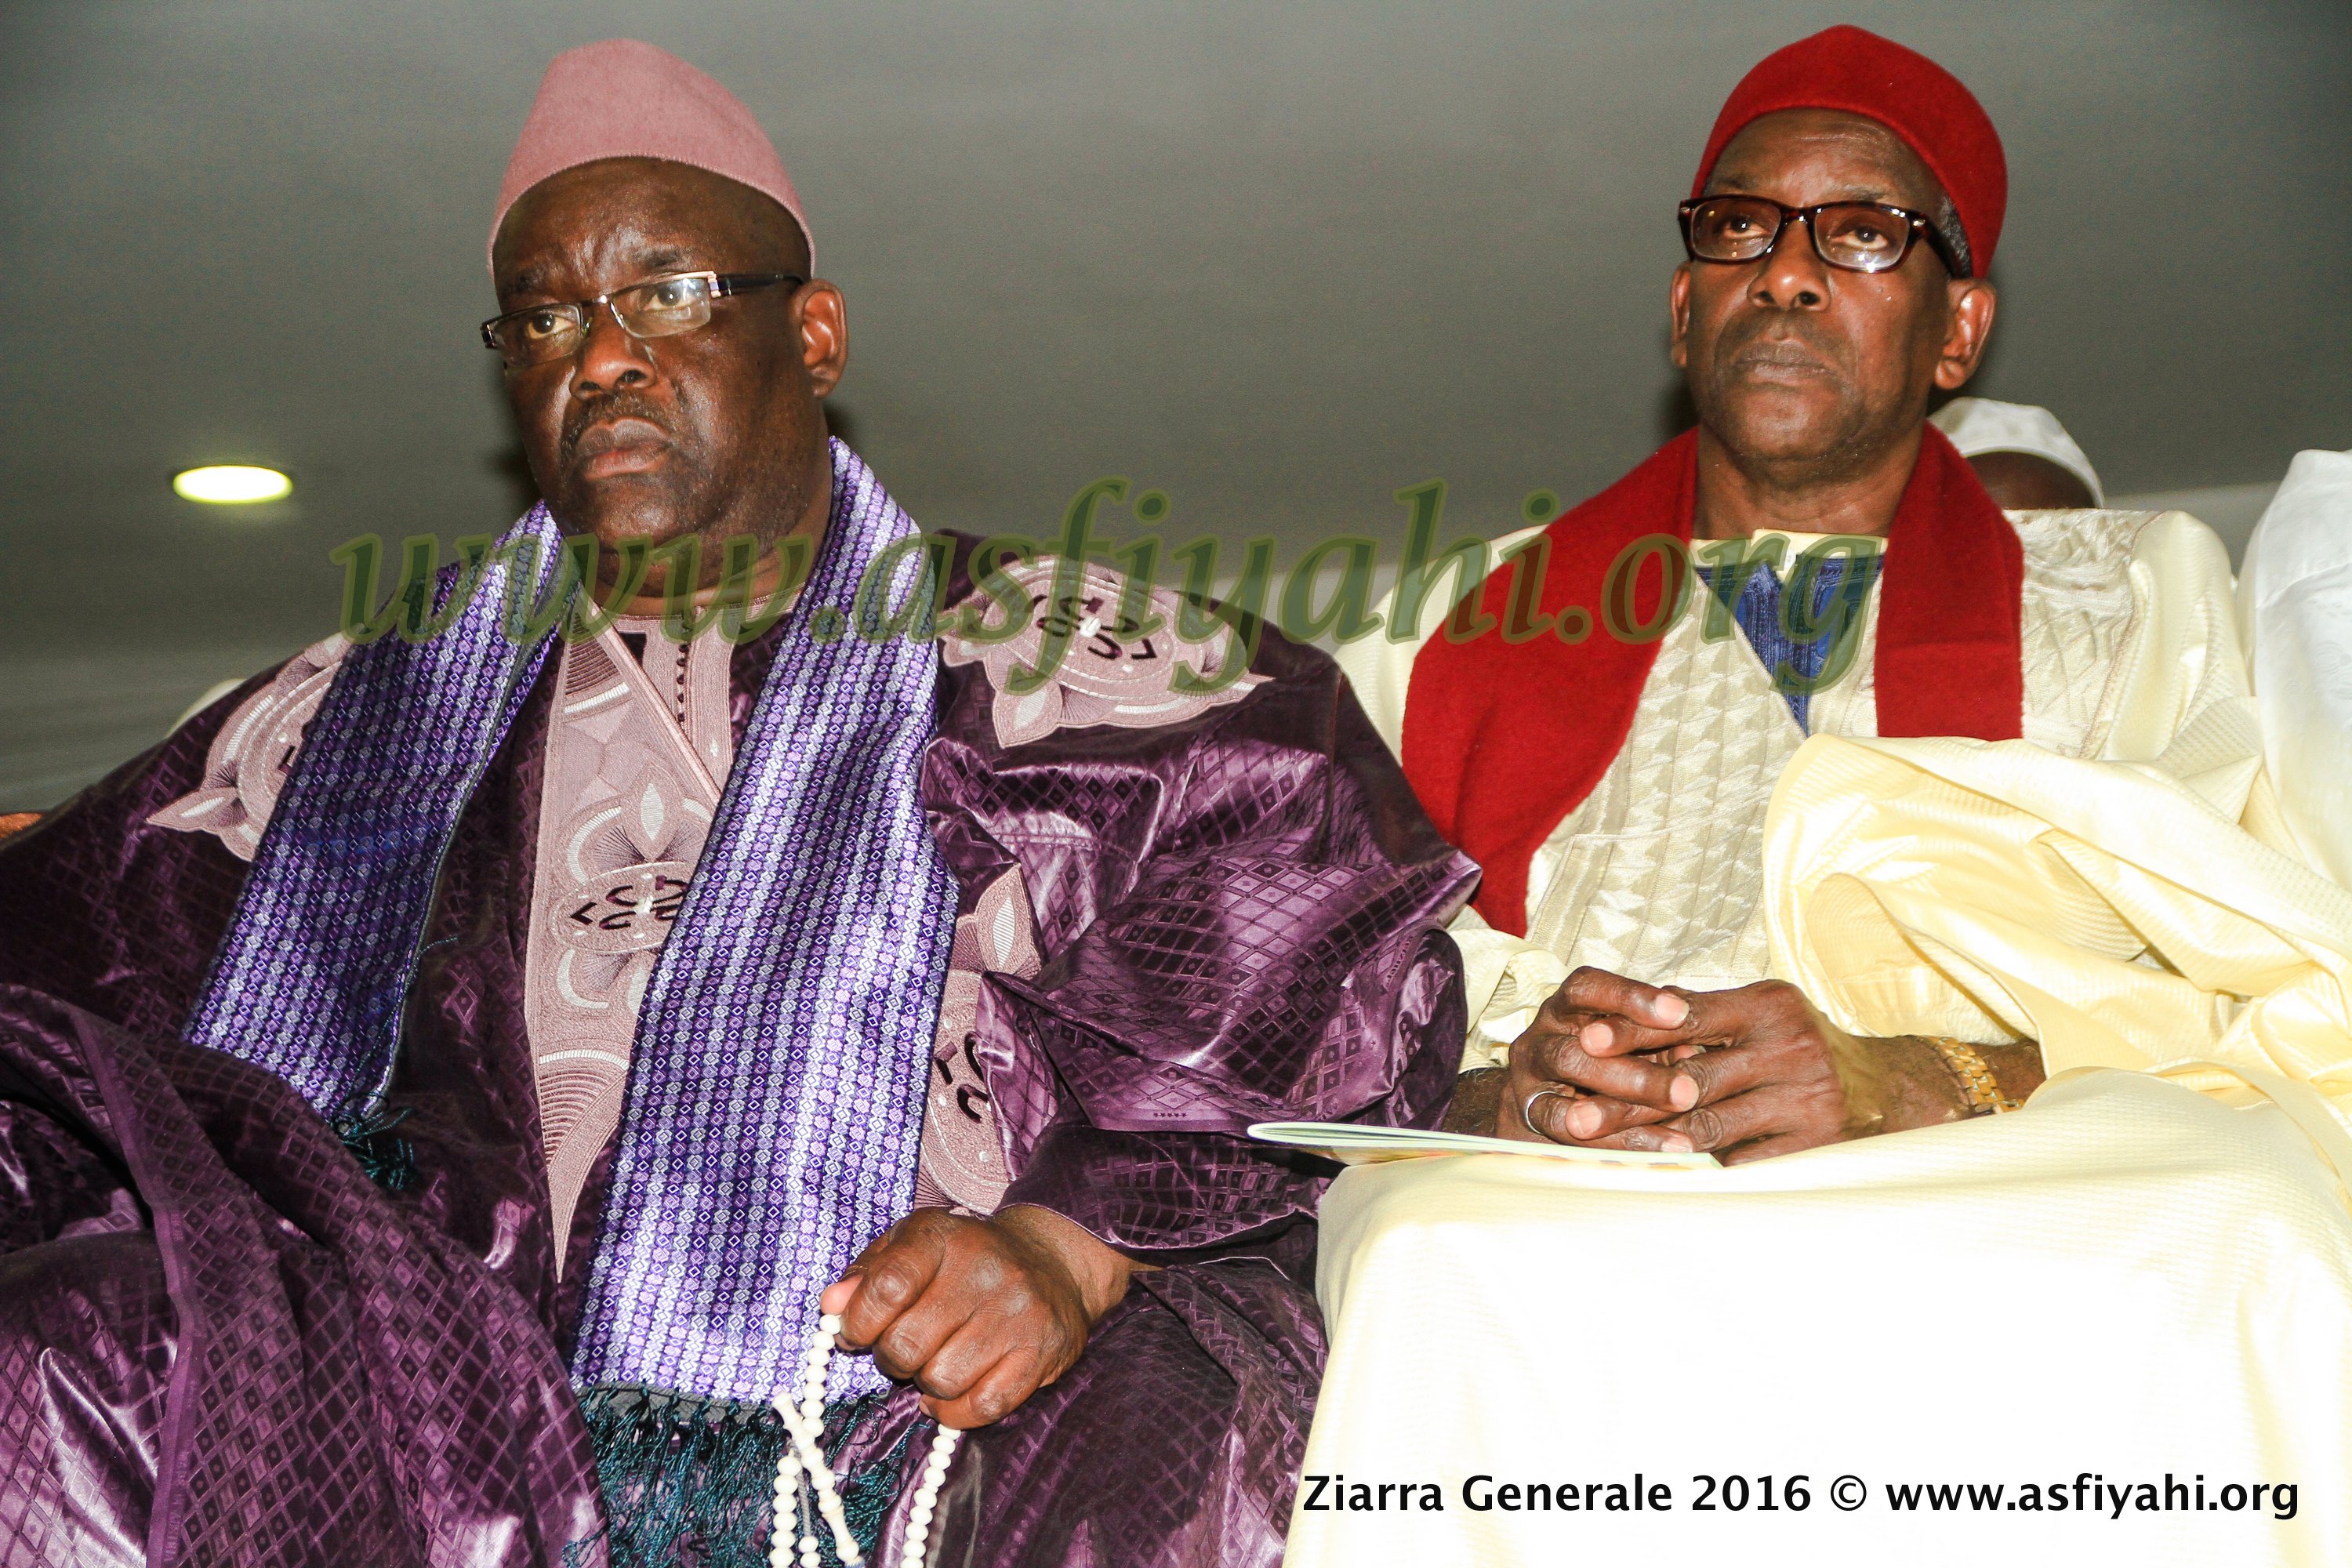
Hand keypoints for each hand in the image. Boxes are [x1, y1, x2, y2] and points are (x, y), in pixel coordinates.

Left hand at [820, 1205, 1135, 1427]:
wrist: (1052, 1261)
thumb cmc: (965, 1259)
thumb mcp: (911, 1247)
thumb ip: (867, 1275)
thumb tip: (832, 1306)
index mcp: (942, 1237)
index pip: (886, 1288)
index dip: (860, 1323)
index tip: (857, 1333)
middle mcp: (984, 1270)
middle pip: (908, 1346)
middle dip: (893, 1359)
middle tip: (903, 1350)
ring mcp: (1017, 1313)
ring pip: (943, 1381)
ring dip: (927, 1384)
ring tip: (936, 1363)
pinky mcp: (1042, 1351)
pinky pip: (984, 1406)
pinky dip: (957, 1412)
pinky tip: (953, 1393)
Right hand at [1490, 967, 1708, 1143]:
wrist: (1544, 1105)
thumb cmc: (1602, 1065)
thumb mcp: (1630, 1047)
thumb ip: (1658, 1043)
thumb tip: (1695, 1049)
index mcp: (1567, 1008)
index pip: (1590, 989)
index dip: (1631, 998)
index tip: (1681, 1014)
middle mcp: (1541, 1036)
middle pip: (1581, 1045)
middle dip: (1637, 1073)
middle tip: (1689, 1092)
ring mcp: (1529, 1076)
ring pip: (1569, 1082)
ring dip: (1624, 1109)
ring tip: (1678, 1135)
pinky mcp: (1530, 1114)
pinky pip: (1566, 1127)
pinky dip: (1617, 1141)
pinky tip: (1660, 1151)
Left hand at [1536, 974, 2036, 1163]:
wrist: (1886, 1089)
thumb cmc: (1796, 1048)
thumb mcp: (1756, 1016)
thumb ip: (1696, 1020)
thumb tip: (1608, 1025)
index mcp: (1768, 1004)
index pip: (1684, 1014)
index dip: (1632, 1029)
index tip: (1583, 1039)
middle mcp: (1790, 1046)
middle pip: (1689, 1077)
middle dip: (1626, 1098)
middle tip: (1575, 1112)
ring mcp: (1806, 1098)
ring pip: (1708, 1125)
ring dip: (1649, 1142)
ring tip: (1600, 1152)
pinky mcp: (1814, 1146)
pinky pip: (1742, 1163)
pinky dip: (1695, 1171)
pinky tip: (1656, 1179)